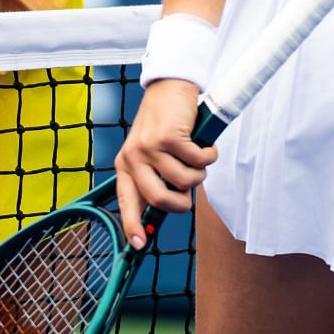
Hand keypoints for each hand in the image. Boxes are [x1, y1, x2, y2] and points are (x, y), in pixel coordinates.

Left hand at [114, 78, 216, 250]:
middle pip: (160, 200)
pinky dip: (208, 156)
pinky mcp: (169, 137)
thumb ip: (154, 179)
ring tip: (197, 158)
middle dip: (182, 203)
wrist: (169, 87)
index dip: (132, 226)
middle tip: (189, 193)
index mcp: (126, 165)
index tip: (140, 245)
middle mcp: (133, 158)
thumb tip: (162, 212)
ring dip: (199, 174)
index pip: (126, 202)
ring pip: (185, 181)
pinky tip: (205, 145)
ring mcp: (150, 147)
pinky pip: (198, 162)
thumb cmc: (164, 124)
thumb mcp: (151, 153)